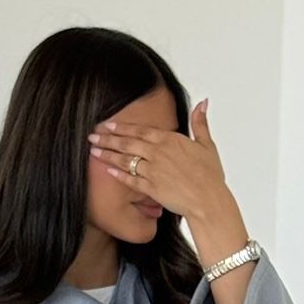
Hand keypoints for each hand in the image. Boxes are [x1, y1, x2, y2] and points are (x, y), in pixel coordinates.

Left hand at [87, 98, 234, 227]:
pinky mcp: (151, 188)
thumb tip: (202, 103)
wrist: (209, 201)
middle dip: (108, 138)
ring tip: (94, 151)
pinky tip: (107, 170)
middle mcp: (159, 153)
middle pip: (127, 143)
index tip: (108, 124)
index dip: (122, 127)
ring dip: (108, 154)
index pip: (140, 130)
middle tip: (93, 136)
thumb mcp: (207, 145)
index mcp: (170, 140)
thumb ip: (200, 123)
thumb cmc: (210, 176)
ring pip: (125, 160)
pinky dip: (118, 174)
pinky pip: (131, 179)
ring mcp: (154, 171)